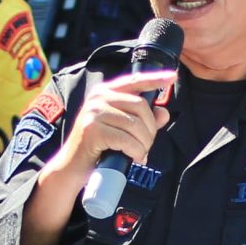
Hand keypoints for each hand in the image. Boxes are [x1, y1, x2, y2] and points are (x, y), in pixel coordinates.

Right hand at [41, 69, 174, 191]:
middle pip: (141, 106)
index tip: (172, 77)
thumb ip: (142, 121)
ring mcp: (94, 112)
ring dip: (144, 144)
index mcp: (105, 92)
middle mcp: (98, 97)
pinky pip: (127, 140)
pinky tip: (133, 158)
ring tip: (140, 154)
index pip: (134, 81)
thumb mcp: (122, 131)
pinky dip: (136, 152)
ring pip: (136, 125)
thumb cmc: (98, 148)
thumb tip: (163, 113)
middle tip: (145, 146)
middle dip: (150, 130)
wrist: (73, 167)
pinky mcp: (93, 129)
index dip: (154, 79)